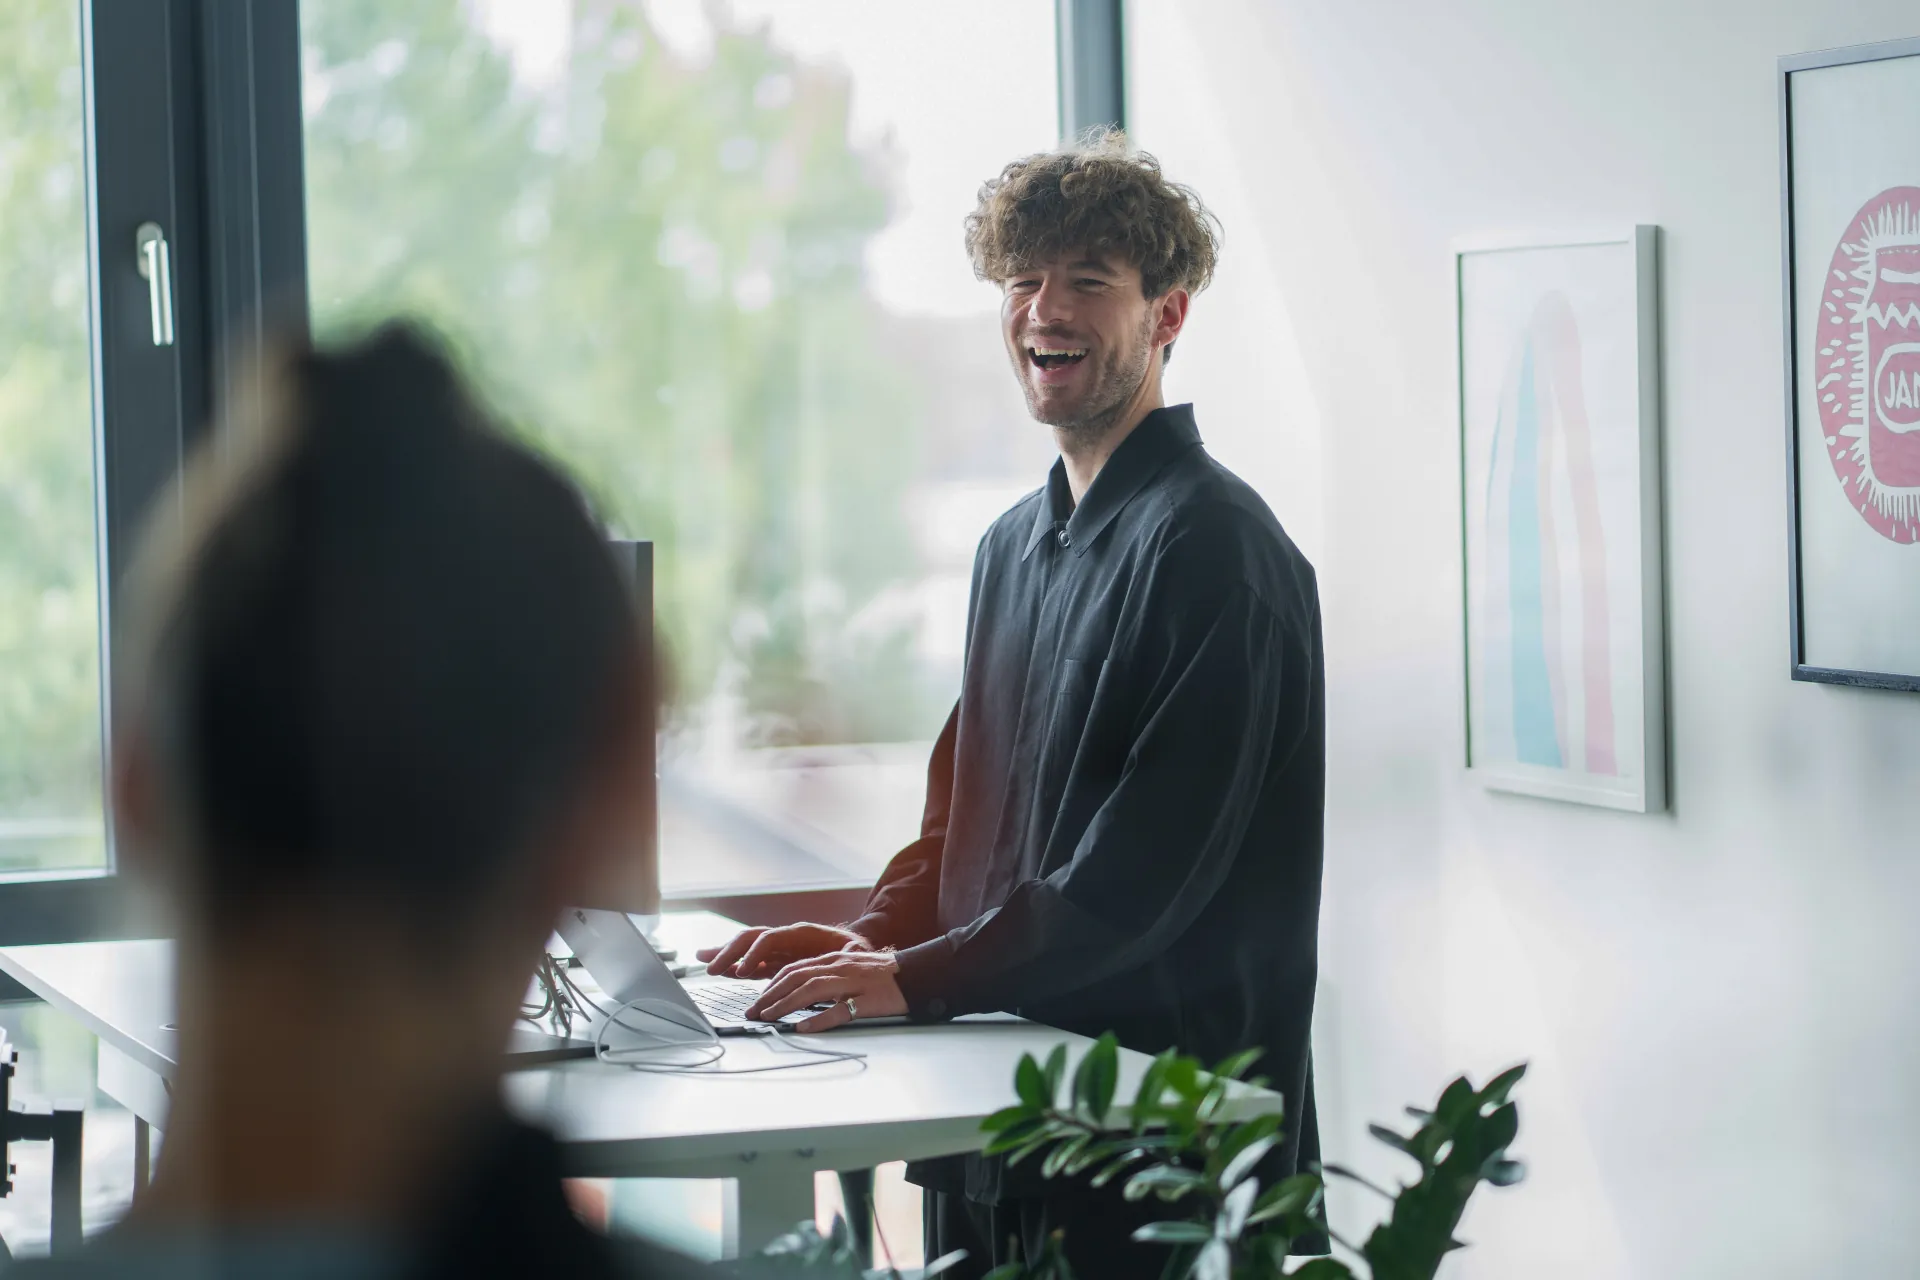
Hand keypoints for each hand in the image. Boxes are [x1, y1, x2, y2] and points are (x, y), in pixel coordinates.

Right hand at [696, 922, 871, 978]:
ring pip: (746, 947)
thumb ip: (841, 956)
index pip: (771, 939)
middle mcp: (786, 938)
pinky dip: (734, 965)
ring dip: (726, 954)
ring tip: (703, 960)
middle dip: (730, 952)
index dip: (755, 954)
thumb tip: (834, 962)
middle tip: (712, 967)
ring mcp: (780, 949)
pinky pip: (751, 961)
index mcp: (802, 934)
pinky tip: (719, 969)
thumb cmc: (857, 952)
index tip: (744, 971)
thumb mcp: (854, 953)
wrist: (858, 951)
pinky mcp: (776, 961)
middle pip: (752, 939)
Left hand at [747, 949, 907, 1031]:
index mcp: (834, 959)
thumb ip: (826, 975)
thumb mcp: (849, 968)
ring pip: (811, 990)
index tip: (757, 1000)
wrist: (916, 975)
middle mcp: (839, 967)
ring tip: (769, 1017)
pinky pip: (840, 1010)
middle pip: (796, 977)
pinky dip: (819, 1019)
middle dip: (770, 995)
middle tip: (753, 1012)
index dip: (772, 984)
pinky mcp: (867, 1000)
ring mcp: (853, 982)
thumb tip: (799, 991)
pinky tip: (803, 1028)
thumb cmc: (882, 975)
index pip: (794, 968)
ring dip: (786, 1004)